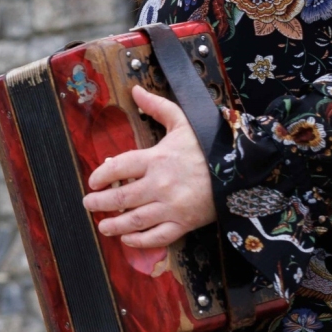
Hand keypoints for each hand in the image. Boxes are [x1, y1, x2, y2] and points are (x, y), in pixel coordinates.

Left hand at [83, 86, 217, 249]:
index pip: (119, 167)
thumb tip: (135, 90)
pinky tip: (128, 239)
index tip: (93, 181)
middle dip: (100, 203)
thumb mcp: (183, 121)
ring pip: (136, 220)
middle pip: (121, 197)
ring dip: (115, 225)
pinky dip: (141, 241)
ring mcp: (172, 206)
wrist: (242, 169)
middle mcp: (160, 184)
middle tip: (88, 204)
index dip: (101, 174)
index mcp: (157, 158)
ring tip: (103, 226)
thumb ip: (157, 107)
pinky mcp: (185, 222)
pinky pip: (159, 236)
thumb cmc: (209, 145)